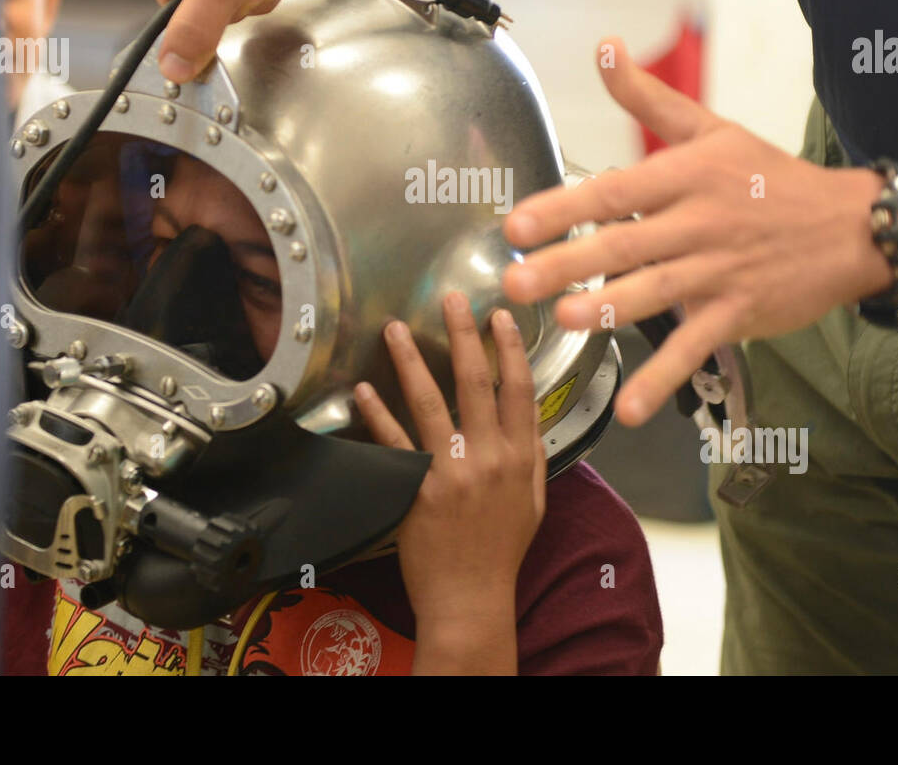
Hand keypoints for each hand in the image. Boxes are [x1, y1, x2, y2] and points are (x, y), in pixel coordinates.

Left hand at [354, 292, 544, 674]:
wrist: (471, 597)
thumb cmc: (501, 551)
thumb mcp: (534, 501)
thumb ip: (533, 457)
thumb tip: (531, 420)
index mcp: (520, 457)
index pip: (519, 389)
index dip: (510, 347)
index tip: (500, 316)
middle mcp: (487, 457)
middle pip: (475, 382)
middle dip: (463, 334)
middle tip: (451, 300)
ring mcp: (450, 471)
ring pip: (429, 401)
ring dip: (411, 360)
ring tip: (396, 329)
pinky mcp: (416, 487)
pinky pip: (394, 441)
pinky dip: (377, 413)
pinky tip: (363, 389)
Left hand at [501, 37, 892, 426]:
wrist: (852, 226)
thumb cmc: (772, 177)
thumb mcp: (712, 128)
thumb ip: (648, 99)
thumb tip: (603, 49)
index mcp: (687, 175)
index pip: (615, 191)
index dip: (564, 208)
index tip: (517, 224)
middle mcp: (700, 222)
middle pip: (625, 244)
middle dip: (567, 265)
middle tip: (516, 281)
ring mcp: (720, 271)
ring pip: (658, 292)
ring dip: (611, 310)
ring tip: (566, 323)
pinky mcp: (741, 313)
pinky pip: (697, 348)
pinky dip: (665, 381)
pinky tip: (631, 410)